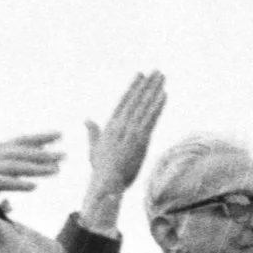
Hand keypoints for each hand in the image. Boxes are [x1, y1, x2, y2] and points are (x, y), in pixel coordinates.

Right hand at [0, 133, 64, 233]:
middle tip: (65, 154)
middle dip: (44, 152)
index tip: (60, 135)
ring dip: (36, 167)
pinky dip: (18, 183)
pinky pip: (1, 182)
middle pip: (20, 151)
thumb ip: (8, 174)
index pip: (19, 141)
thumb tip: (31, 177)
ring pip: (14, 165)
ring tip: (56, 171)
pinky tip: (34, 187)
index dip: (40, 137)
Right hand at [81, 71, 165, 230]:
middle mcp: (121, 125)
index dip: (133, 87)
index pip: (124, 101)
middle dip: (147, 84)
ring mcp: (131, 131)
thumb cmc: (101, 169)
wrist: (107, 181)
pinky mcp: (141, 139)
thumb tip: (87, 119)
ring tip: (162, 77)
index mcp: (110, 126)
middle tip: (156, 71)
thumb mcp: (94, 148)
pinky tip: (164, 94)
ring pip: (144, 105)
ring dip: (154, 90)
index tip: (140, 75)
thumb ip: (93, 132)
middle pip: (136, 99)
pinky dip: (158, 106)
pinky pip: (151, 118)